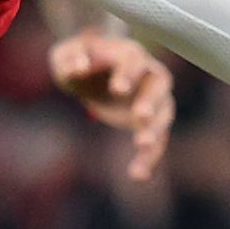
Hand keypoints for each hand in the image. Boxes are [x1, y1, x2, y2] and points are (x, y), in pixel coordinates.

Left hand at [49, 29, 175, 181]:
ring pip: (164, 114)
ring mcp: (153, 100)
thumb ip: (70, 58)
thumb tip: (78, 68)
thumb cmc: (80, 58)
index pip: (133, 60)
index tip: (117, 89)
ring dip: (156, 130)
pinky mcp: (150, 122)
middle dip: (151, 101)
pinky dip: (150, 158)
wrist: (92, 71)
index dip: (128, 73)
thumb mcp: (66, 53)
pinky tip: (138, 175)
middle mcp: (148, 74)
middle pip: (158, 86)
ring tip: (141, 147)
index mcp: (128, 54)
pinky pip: (157, 141)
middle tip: (139, 117)